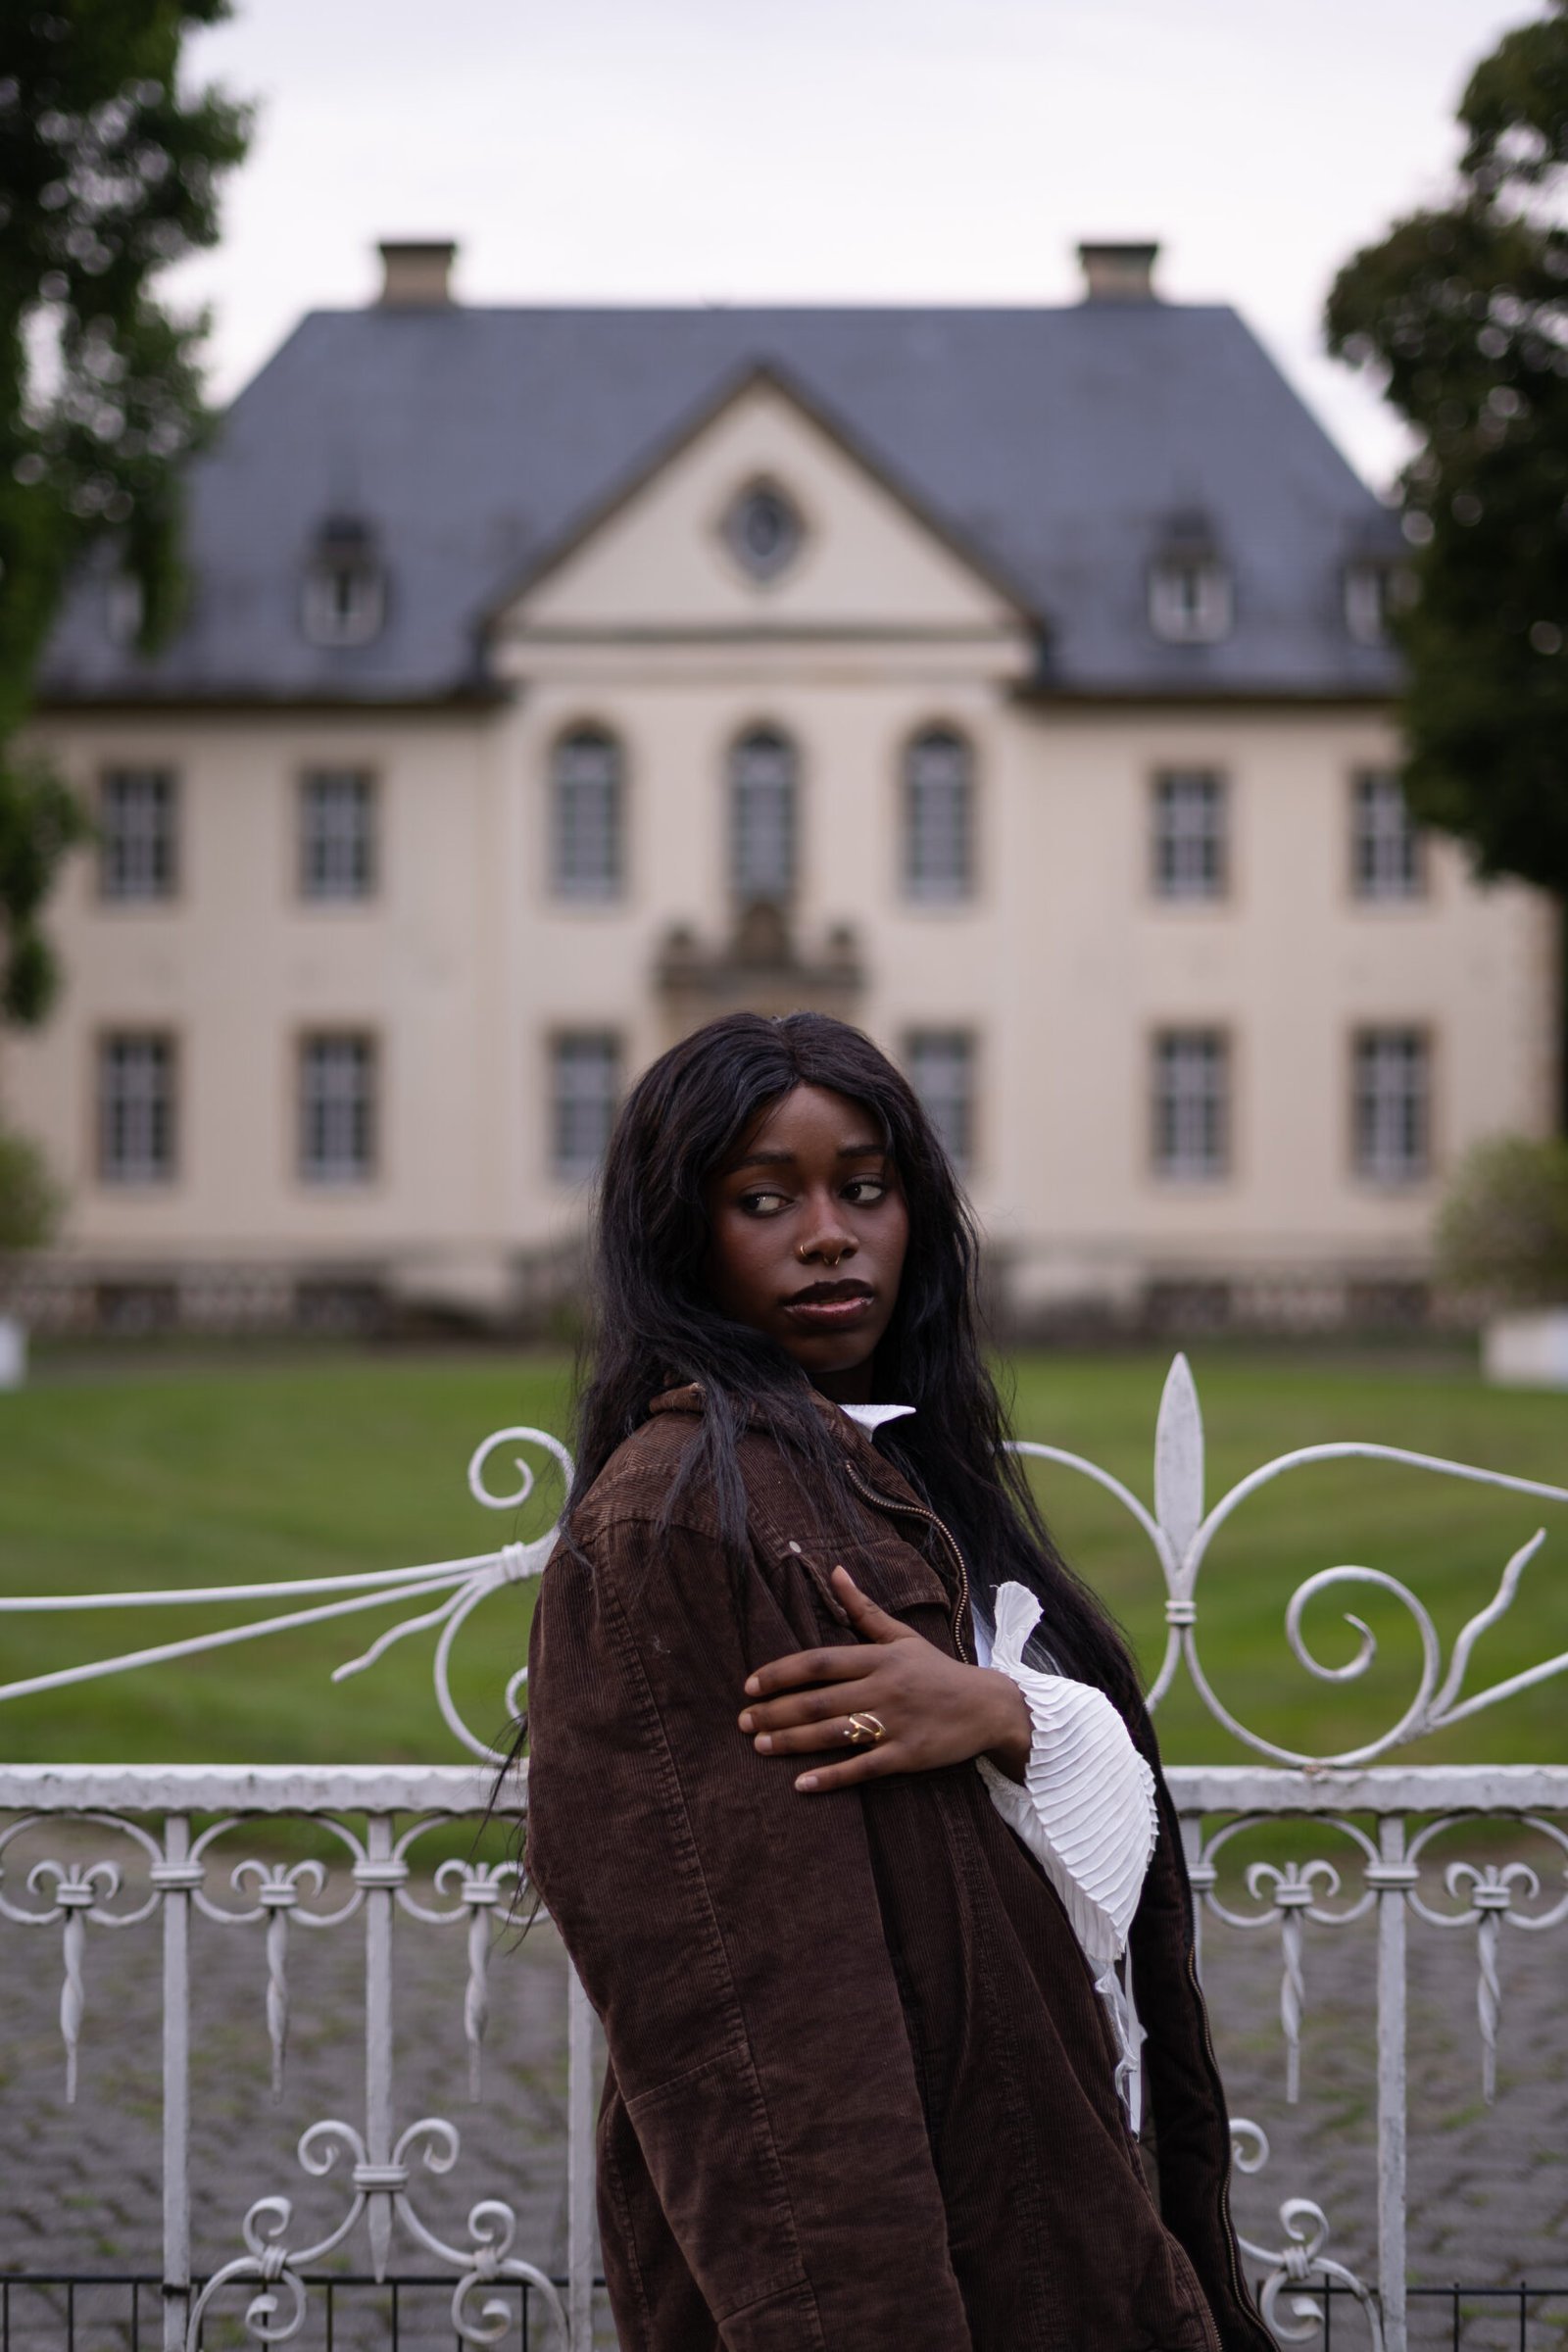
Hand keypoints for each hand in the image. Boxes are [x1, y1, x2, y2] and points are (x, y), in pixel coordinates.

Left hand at [738, 1566, 1030, 1792]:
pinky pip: (864, 1767)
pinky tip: (801, 1784)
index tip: (749, 1685)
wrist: (989, 1706)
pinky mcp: (909, 1754)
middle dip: (776, 1711)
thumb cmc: (938, 1670)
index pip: (819, 1662)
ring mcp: (897, 1722)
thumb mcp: (902, 1637)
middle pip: (819, 1700)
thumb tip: (835, 1571)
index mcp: (879, 1657)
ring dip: (793, 1741)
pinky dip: (832, 1777)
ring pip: (835, 1733)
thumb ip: (864, 1610)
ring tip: (759, 1746)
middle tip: (742, 1722)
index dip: (781, 1672)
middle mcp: (884, 1687)